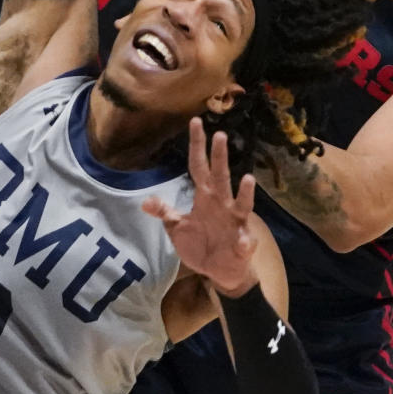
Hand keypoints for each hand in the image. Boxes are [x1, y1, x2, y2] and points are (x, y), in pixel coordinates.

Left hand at [143, 118, 257, 295]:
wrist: (219, 272)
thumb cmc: (201, 244)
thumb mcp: (178, 229)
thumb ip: (165, 213)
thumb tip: (145, 202)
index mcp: (204, 198)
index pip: (198, 166)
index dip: (196, 146)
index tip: (195, 122)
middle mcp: (221, 204)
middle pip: (220, 177)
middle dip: (220, 157)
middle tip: (220, 135)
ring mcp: (234, 223)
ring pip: (241, 204)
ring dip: (244, 193)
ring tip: (247, 179)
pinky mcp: (242, 244)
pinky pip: (245, 242)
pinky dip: (246, 241)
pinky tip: (245, 240)